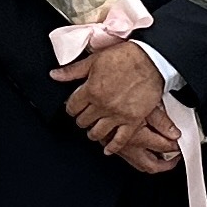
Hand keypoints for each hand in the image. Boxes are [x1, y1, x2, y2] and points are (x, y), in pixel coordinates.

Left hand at [51, 41, 168, 136]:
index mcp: (91, 90)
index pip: (72, 107)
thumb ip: (73, 71)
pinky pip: (120, 140)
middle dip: (81, 118)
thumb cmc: (125, 57)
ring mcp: (118, 115)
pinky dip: (112, 147)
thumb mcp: (94, 60)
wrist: (152, 60)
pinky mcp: (133, 120)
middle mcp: (102, 105)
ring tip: (93, 129)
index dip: (71, 107)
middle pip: (83, 121)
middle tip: (85, 115)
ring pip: (97, 133)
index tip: (74, 107)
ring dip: (92, 132)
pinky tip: (108, 149)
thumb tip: (54, 75)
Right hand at [84, 100, 181, 170]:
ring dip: (151, 162)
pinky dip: (137, 157)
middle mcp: (127, 146)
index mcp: (138, 137)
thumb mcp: (147, 105)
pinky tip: (141, 149)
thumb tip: (174, 133)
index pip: (164, 148)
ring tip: (162, 156)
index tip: (180, 143)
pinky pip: (126, 157)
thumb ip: (162, 121)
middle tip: (174, 158)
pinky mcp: (108, 142)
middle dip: (165, 165)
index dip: (175, 147)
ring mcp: (117, 146)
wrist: (94, 90)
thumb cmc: (120, 93)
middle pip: (151, 166)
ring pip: (138, 164)